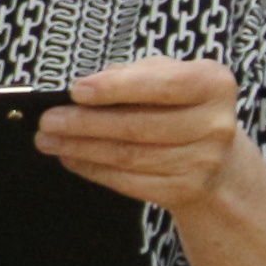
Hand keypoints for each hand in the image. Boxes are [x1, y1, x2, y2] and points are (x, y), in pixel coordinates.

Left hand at [38, 58, 252, 214]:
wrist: (217, 157)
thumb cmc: (179, 105)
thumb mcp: (166, 76)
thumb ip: (131, 74)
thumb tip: (86, 87)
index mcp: (213, 85)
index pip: (162, 85)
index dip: (116, 88)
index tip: (76, 90)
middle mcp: (216, 125)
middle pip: (138, 126)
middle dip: (84, 123)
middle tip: (48, 120)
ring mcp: (204, 162)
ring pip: (129, 156)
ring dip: (80, 148)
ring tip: (48, 139)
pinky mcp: (185, 190)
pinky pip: (129, 182)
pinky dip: (93, 169)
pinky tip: (70, 158)